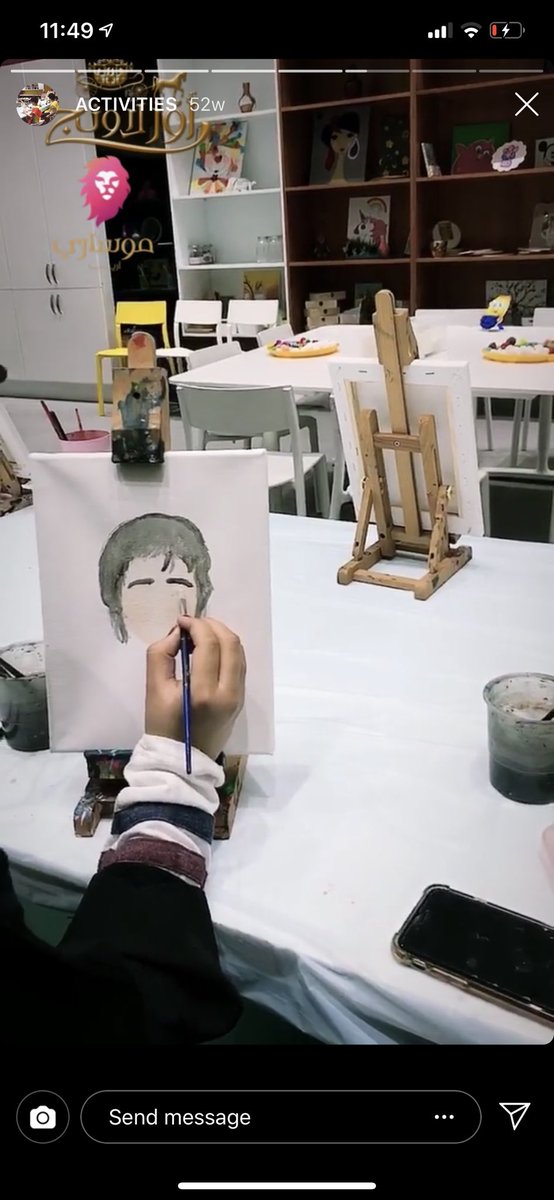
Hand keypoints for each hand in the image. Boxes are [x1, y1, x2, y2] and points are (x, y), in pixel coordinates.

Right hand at [145, 615, 245, 760]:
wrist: (182, 762)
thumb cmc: (163, 728)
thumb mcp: (153, 690)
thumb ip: (160, 655)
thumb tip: (177, 633)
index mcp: (204, 692)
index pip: (209, 644)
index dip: (196, 625)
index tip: (180, 622)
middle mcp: (228, 693)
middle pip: (231, 643)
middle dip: (211, 625)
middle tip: (192, 625)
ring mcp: (238, 697)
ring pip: (239, 652)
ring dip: (221, 636)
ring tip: (199, 636)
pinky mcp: (241, 700)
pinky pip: (239, 665)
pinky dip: (227, 650)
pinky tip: (209, 651)